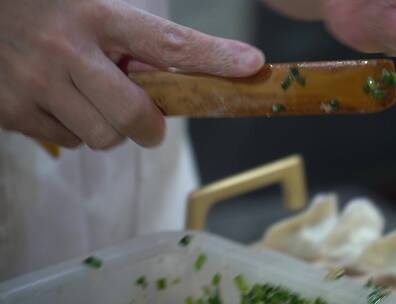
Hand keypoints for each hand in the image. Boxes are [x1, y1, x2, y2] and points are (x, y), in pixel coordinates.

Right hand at [0, 0, 264, 148]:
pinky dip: (74, 130)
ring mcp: (36, 84)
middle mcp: (66, 49)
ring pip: (102, 137)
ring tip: (89, 100)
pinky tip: (58, 102)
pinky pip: (69, 142)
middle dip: (149, 128)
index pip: (168, 42)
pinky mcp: (12, 111)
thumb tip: (168, 78)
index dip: (214, 57)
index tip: (251, 65)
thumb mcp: (89, 8)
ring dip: (108, 128)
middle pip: (134, 115)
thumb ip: (129, 40)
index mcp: (95, 14)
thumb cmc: (44, 9)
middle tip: (148, 123)